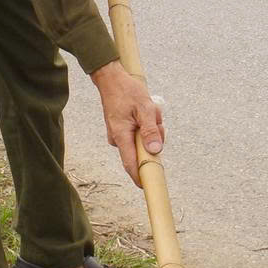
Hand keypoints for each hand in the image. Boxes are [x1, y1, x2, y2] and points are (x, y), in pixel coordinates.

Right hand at [93, 64, 163, 184]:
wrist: (112, 79)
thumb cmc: (127, 91)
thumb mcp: (145, 108)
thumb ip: (151, 130)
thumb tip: (156, 151)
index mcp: (121, 136)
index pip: (131, 164)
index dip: (141, 177)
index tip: (149, 188)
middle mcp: (118, 139)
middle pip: (141, 152)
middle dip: (153, 139)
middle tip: (155, 118)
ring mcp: (119, 135)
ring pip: (142, 141)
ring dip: (151, 129)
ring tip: (149, 111)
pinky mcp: (122, 131)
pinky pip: (138, 134)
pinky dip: (145, 125)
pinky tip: (145, 111)